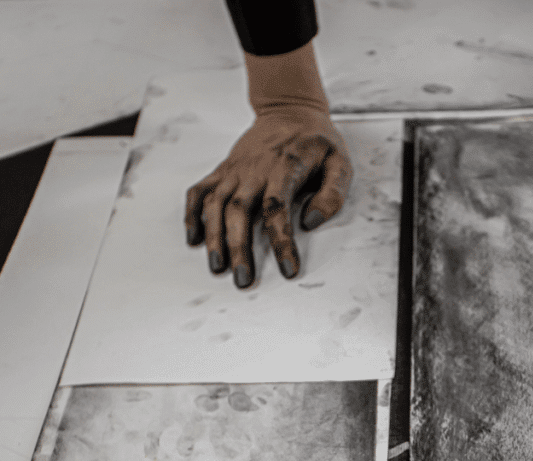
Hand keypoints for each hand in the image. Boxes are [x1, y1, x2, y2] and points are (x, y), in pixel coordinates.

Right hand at [184, 106, 351, 287]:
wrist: (289, 109)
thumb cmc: (317, 141)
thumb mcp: (340, 162)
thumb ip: (332, 192)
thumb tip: (311, 222)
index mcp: (285, 168)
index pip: (278, 209)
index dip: (282, 242)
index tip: (288, 270)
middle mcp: (255, 170)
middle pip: (240, 212)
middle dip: (239, 248)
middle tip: (243, 279)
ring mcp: (235, 170)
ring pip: (216, 205)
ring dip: (215, 238)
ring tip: (218, 268)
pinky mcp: (223, 170)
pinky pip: (200, 192)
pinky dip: (193, 215)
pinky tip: (194, 239)